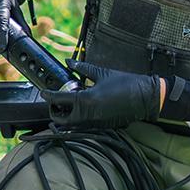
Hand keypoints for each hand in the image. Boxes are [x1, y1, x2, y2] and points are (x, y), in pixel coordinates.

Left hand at [42, 59, 161, 128]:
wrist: (145, 97)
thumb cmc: (126, 83)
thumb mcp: (102, 73)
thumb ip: (82, 69)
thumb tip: (69, 62)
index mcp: (87, 100)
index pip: (59, 100)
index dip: (48, 96)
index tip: (43, 92)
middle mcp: (89, 115)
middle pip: (62, 120)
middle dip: (55, 111)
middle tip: (55, 101)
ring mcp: (96, 123)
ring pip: (72, 124)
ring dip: (67, 116)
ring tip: (68, 103)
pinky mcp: (102, 126)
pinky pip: (84, 125)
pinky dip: (79, 118)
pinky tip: (83, 107)